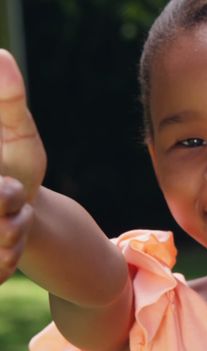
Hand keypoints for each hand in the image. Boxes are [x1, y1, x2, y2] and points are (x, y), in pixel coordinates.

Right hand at [0, 50, 44, 282]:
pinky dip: (9, 260)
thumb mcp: (16, 131)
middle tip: (13, 201)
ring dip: (12, 237)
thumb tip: (2, 56)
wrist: (26, 211)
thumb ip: (8, 101)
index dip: (4, 194)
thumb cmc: (15, 163)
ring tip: (12, 221)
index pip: (1, 196)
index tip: (11, 187)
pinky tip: (9, 244)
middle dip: (9, 214)